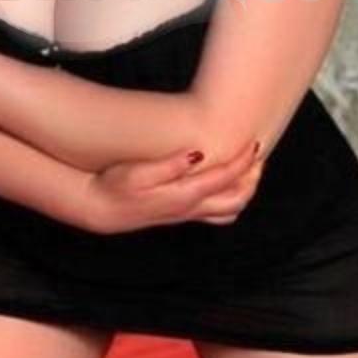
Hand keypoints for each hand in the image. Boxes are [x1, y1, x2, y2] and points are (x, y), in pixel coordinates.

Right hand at [85, 138, 266, 233]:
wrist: (100, 209)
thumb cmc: (115, 186)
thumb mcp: (137, 172)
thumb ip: (169, 165)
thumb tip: (197, 154)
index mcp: (183, 195)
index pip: (225, 178)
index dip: (243, 161)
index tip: (253, 143)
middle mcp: (190, 208)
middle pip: (236, 198)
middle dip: (252, 177)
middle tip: (257, 154)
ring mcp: (187, 214)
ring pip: (230, 209)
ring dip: (245, 189)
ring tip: (249, 168)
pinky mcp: (181, 214)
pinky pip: (218, 213)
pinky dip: (231, 198)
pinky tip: (227, 182)